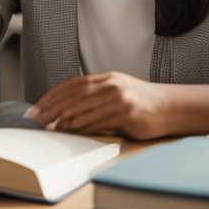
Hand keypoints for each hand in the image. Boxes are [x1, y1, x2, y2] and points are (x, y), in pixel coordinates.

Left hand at [29, 72, 171, 139]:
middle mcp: (111, 85)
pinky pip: (98, 119)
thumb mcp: (117, 93)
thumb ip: (95, 98)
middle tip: (37, 118)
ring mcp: (119, 98)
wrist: (171, 108)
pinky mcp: (126, 112)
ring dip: (64, 117)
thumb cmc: (142, 104)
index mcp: (107, 78)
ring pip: (84, 107)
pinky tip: (70, 130)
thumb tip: (66, 112)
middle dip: (52, 107)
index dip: (52, 95)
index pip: (72, 84)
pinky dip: (81, 125)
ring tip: (50, 126)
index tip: (37, 106)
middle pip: (74, 95)